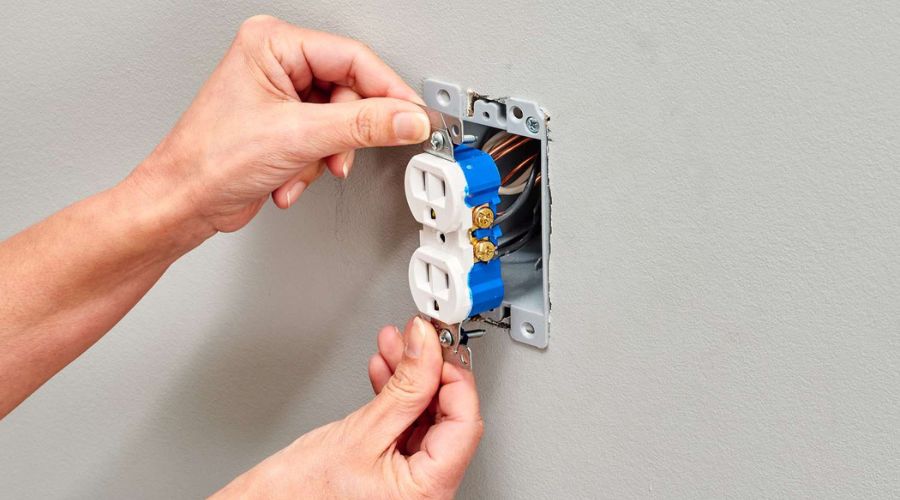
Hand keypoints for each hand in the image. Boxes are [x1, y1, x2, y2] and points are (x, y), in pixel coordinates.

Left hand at [130, 15, 428, 233]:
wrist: (183, 203)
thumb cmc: (208, 160)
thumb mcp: (299, 136)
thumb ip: (363, 125)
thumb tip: (408, 118)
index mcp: (273, 43)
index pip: (353, 58)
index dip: (388, 91)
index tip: (414, 117)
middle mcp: (277, 64)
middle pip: (350, 92)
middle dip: (344, 135)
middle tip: (339, 155)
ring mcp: (281, 96)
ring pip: (340, 122)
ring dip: (325, 156)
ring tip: (300, 168)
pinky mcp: (284, 126)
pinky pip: (325, 141)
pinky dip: (312, 166)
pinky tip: (287, 178)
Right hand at [212, 317, 483, 498]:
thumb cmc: (297, 497)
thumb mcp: (359, 432)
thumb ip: (403, 386)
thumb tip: (426, 347)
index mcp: (428, 491)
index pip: (464, 422)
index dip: (452, 375)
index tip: (436, 344)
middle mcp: (426, 493)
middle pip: (447, 418)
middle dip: (429, 371)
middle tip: (418, 338)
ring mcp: (409, 484)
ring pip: (425, 419)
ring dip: (411, 379)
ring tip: (395, 346)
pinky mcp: (390, 473)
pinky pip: (405, 430)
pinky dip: (396, 398)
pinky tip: (384, 372)